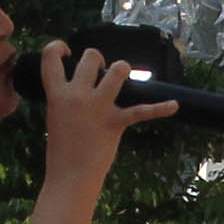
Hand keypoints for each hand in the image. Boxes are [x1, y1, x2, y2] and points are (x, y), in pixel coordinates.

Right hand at [34, 41, 174, 175]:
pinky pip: (143, 111)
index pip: (49, 57)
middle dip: (97, 59)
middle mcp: (77, 96)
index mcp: (56, 95)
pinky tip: (174, 105)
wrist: (70, 177)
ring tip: (121, 78)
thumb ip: (64, 98)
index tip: (67, 51)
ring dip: (122, 69)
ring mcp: (98, 108)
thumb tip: (77, 84)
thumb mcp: (55, 117)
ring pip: (118, 69)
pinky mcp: (116, 122)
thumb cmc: (61, 151)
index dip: (57, 46)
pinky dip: (160, 108)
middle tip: (99, 72)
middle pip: (91, 57)